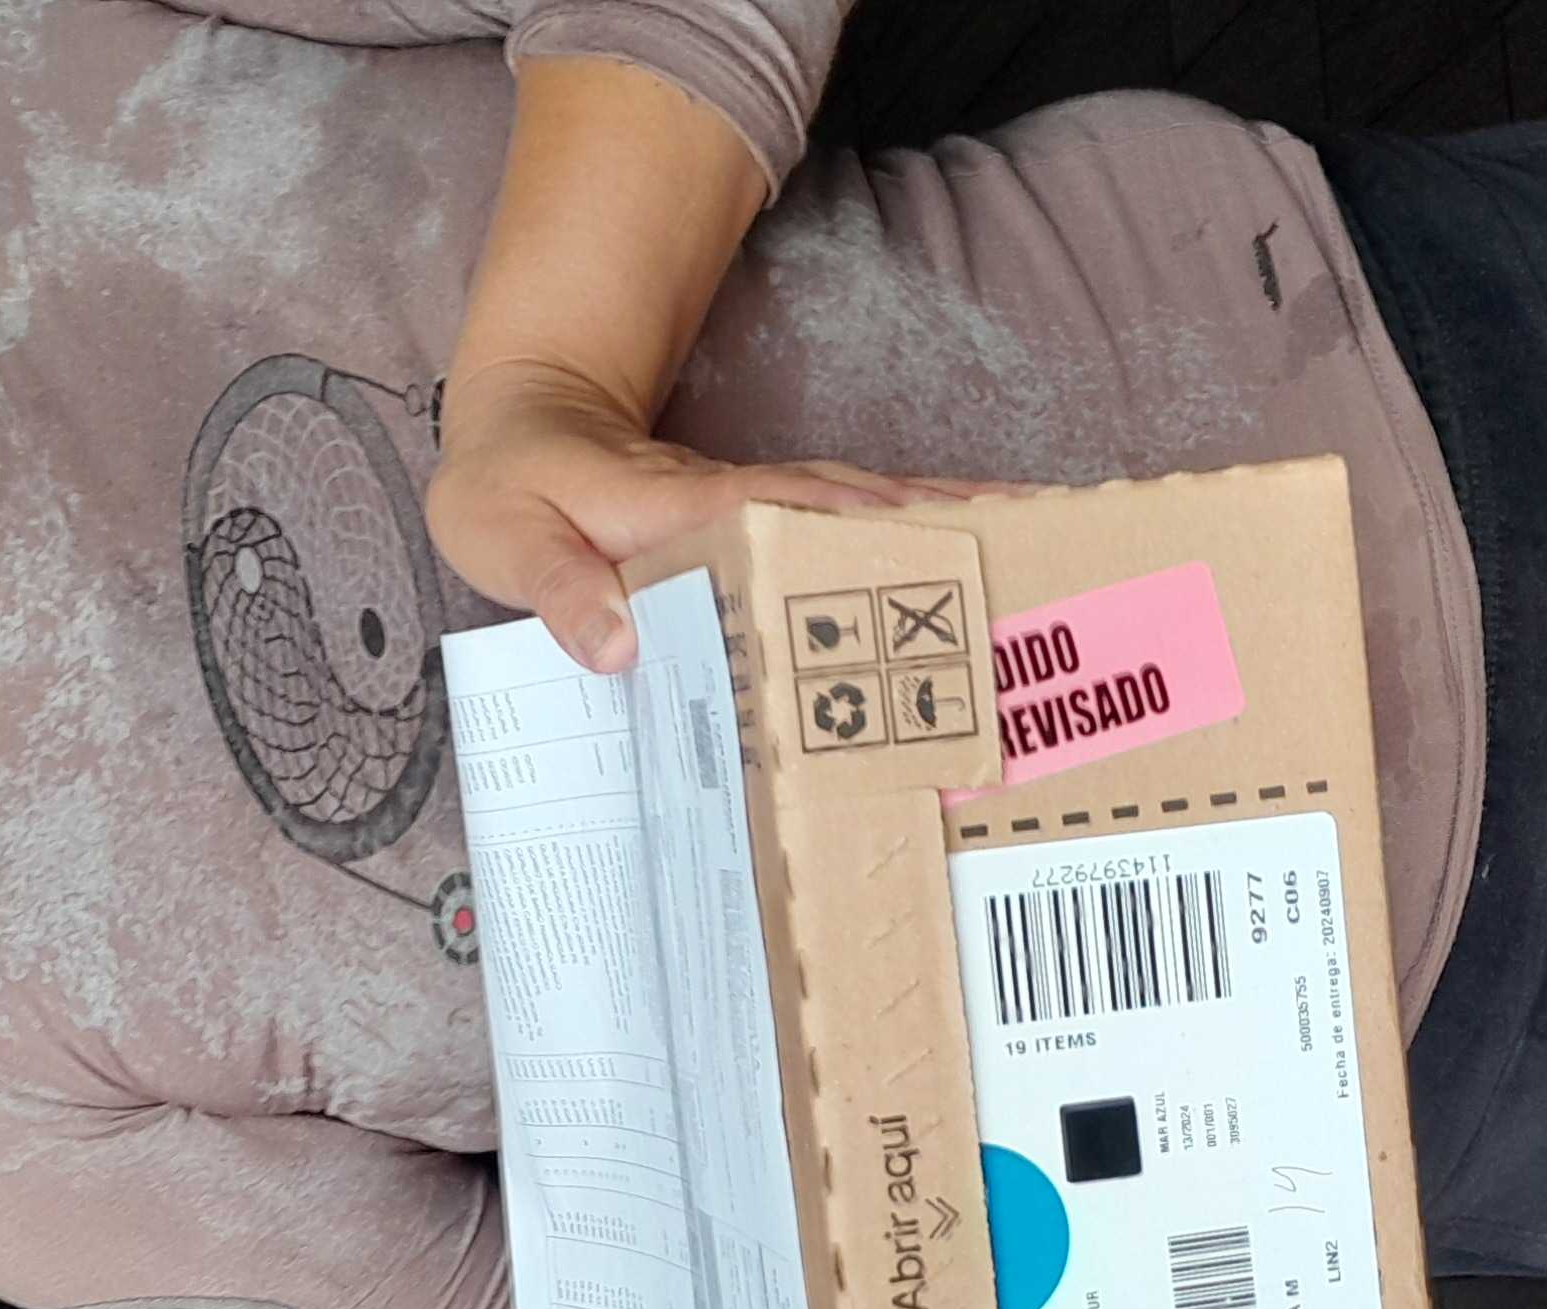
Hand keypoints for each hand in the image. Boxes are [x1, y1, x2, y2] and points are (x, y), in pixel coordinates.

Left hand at [430, 362, 985, 674]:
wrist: (519, 423)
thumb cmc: (510, 488)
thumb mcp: (508, 538)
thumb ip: (560, 589)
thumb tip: (621, 647)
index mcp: (680, 509)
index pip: (774, 520)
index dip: (847, 535)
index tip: (924, 551)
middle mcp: (738, 497)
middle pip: (851, 506)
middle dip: (939, 524)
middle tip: (1033, 545)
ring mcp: (762, 502)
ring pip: (867, 507)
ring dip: (950, 518)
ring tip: (1038, 538)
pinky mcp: (771, 515)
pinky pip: (854, 521)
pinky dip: (922, 526)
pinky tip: (978, 535)